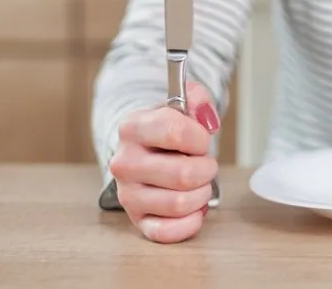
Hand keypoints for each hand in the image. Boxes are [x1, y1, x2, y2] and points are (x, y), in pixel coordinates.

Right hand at [109, 82, 220, 243]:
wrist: (145, 150)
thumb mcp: (182, 105)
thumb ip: (198, 99)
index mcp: (132, 128)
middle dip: (206, 169)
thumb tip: (207, 119)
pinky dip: (189, 223)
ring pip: (180, 203)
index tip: (201, 139)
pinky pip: (166, 232)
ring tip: (197, 183)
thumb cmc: (167, 131)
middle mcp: (124, 162)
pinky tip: (194, 210)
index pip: (176, 132)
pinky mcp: (137, 219)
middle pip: (184, 174)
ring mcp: (128, 194)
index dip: (200, 138)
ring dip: (201, 193)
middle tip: (202, 164)